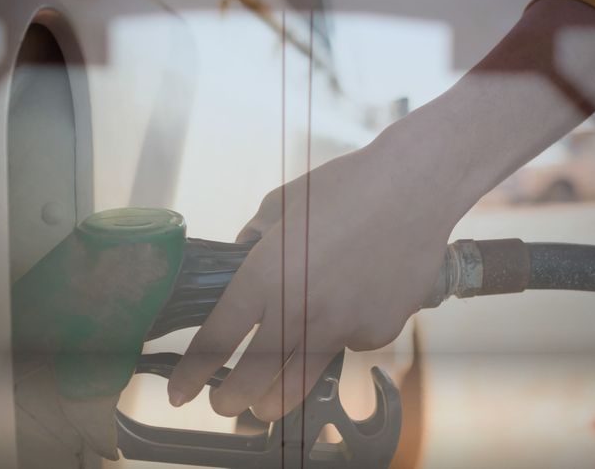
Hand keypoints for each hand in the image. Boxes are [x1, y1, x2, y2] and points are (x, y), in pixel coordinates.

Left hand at [165, 0, 594, 420]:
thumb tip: (241, 257)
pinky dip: (342, 336)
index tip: (179, 393)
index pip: (216, 341)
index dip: (192, 374)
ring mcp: (341, 325)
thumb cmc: (346, 187)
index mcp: (264, 275)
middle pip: (252, 378)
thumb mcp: (282, 205)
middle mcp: (298, 309)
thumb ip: (254, 240)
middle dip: (229, 400)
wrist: (416, 187)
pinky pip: (350, 343)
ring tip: (262, 408)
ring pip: (299, 381)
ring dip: (274, 400)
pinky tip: (355, 301)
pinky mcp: (377, 331)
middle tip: (221, 404)